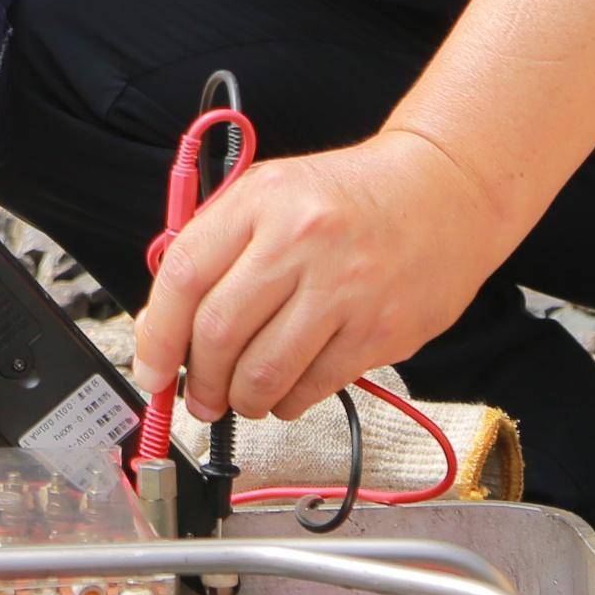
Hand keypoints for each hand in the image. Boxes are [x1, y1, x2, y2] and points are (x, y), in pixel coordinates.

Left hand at [129, 129, 510, 424]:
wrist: (444, 192)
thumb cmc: (345, 198)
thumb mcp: (269, 194)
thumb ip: (215, 249)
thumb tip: (163, 326)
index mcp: (262, 200)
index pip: (184, 276)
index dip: (157, 335)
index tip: (150, 369)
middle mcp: (302, 241)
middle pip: (219, 333)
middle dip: (198, 381)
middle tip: (198, 397)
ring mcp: (346, 289)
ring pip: (264, 373)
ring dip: (240, 400)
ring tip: (240, 398)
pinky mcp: (381, 331)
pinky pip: (313, 388)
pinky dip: (287, 402)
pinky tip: (286, 390)